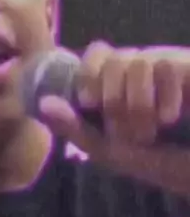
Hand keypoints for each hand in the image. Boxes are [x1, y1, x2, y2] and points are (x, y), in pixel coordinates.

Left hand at [38, 41, 189, 195]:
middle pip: (110, 61)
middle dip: (116, 104)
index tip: (89, 103)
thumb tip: (43, 103)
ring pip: (134, 62)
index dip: (87, 74)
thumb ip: (76, 129)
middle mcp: (145, 71)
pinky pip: (165, 67)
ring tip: (155, 129)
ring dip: (139, 105)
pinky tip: (173, 117)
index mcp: (123, 85)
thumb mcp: (113, 151)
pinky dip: (165, 100)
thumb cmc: (164, 163)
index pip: (96, 53)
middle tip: (134, 133)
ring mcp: (170, 69)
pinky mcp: (189, 69)